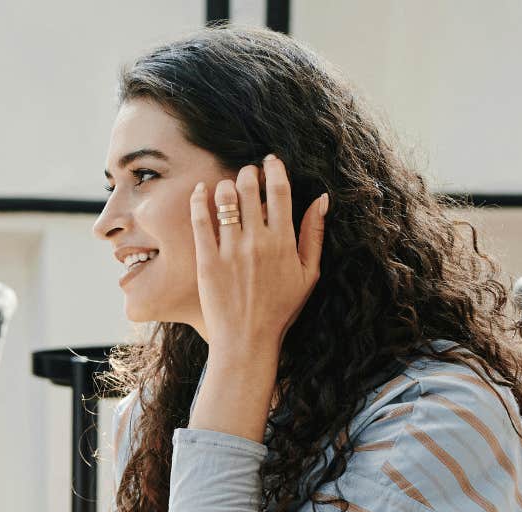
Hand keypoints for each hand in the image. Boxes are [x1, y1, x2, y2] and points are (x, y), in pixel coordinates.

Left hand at [190, 154, 328, 352]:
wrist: (247, 340)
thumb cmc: (281, 308)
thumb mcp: (309, 273)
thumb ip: (315, 234)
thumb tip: (322, 198)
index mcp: (284, 242)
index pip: (280, 191)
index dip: (274, 169)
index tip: (270, 161)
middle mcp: (257, 242)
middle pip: (251, 189)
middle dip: (248, 173)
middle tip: (247, 172)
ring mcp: (230, 251)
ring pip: (226, 201)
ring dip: (226, 185)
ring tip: (228, 186)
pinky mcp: (207, 261)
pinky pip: (200, 222)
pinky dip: (199, 201)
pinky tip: (200, 191)